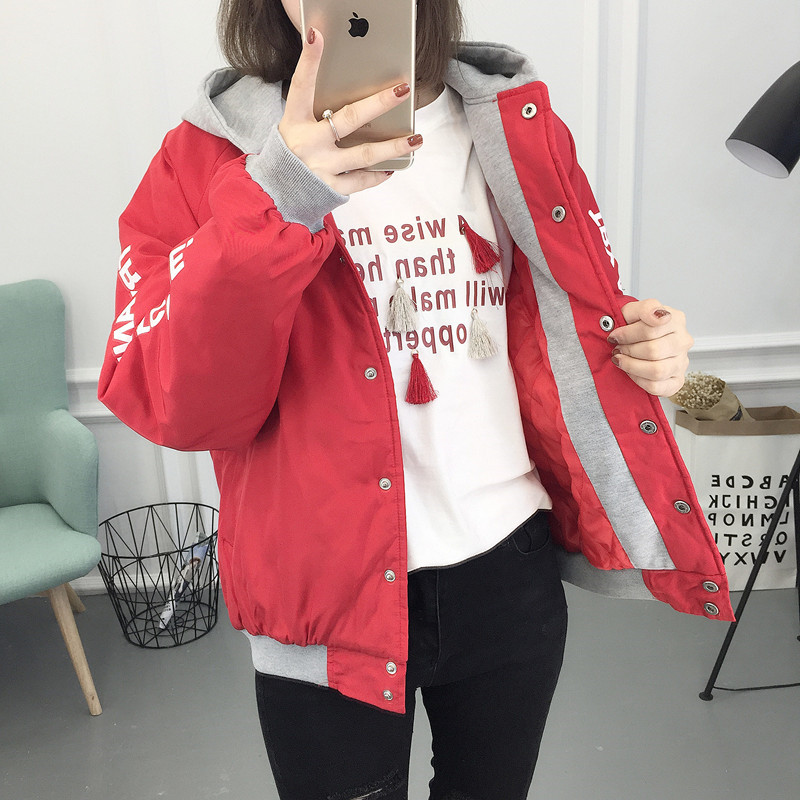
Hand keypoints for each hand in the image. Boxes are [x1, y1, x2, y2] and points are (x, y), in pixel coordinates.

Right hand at [277, 27, 421, 194]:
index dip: (309, 61)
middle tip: (402, 91)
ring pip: (365, 154)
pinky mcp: (330, 188)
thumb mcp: (294, 128)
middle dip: (379, 103)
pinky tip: (392, 168)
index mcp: (295, 122)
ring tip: (415, 139)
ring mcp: (321, 167)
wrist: (275, 194)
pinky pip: (360, 180)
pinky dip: (377, 175)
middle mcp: (308, 143)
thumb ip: (315, 111)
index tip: (317, 35)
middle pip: (349, 118)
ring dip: (393, 146)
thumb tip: (349, 94)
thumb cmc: (290, 155)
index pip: (301, 86)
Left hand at [610, 299, 693, 396]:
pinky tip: (631, 371)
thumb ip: (645, 308)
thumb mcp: (633, 309)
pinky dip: (638, 380)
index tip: (614, 336)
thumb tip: (659, 317)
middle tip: (618, 349)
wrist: (636, 339)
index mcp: (676, 320)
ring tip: (621, 360)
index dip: (627, 334)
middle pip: (654, 351)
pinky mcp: (676, 381)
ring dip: (631, 366)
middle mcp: (683, 341)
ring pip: (657, 370)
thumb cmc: (635, 325)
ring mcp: (682, 362)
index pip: (651, 329)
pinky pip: (657, 387)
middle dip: (628, 350)